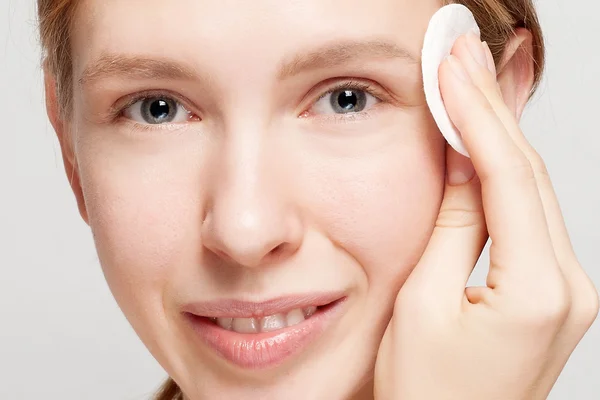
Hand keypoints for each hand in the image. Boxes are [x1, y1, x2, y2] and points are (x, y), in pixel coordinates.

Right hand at [373, 33, 598, 399]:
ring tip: (470, 82)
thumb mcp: (421, 301)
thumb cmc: (425, 391)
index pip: (509, 176)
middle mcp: (571, 286)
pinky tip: (487, 138)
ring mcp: (570, 289)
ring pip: (533, 189)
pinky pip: (530, 215)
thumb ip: (451, 227)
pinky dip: (505, 172)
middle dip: (492, 108)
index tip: (452, 67)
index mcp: (538, 292)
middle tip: (463, 55)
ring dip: (499, 134)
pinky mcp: (553, 290)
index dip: (477, 114)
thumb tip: (461, 161)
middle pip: (530, 174)